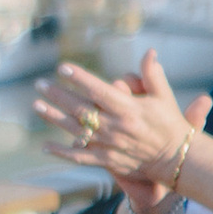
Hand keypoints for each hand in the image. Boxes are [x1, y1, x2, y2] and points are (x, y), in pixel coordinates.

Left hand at [34, 52, 202, 193]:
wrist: (176, 159)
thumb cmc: (170, 124)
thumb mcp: (164, 97)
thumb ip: (153, 74)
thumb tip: (149, 52)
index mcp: (128, 109)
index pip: (98, 90)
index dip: (79, 78)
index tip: (63, 67)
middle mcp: (115, 127)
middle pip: (80, 108)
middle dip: (58, 95)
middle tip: (40, 84)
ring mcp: (109, 145)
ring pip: (74, 130)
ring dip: (53, 117)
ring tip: (36, 105)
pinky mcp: (107, 161)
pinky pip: (79, 157)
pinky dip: (61, 152)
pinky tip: (45, 145)